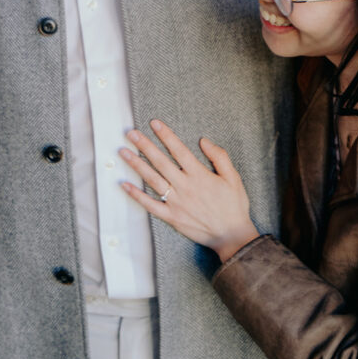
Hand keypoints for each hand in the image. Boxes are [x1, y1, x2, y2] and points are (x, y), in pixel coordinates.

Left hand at [120, 119, 259, 261]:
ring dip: (137, 165)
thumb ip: (219, 157)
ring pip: (152, 180)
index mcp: (199, 175)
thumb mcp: (233, 178)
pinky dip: (137, 195)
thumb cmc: (234, 206)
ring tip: (123, 152)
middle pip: (161, 162)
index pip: (179, 150)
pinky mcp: (172, 217)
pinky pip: (150, 205)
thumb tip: (204, 141)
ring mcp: (176, 202)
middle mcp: (185, 187)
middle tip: (131, 133)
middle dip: (145, 145)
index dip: (166, 135)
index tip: (154, 123)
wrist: (231, 235)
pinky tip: (125, 185)